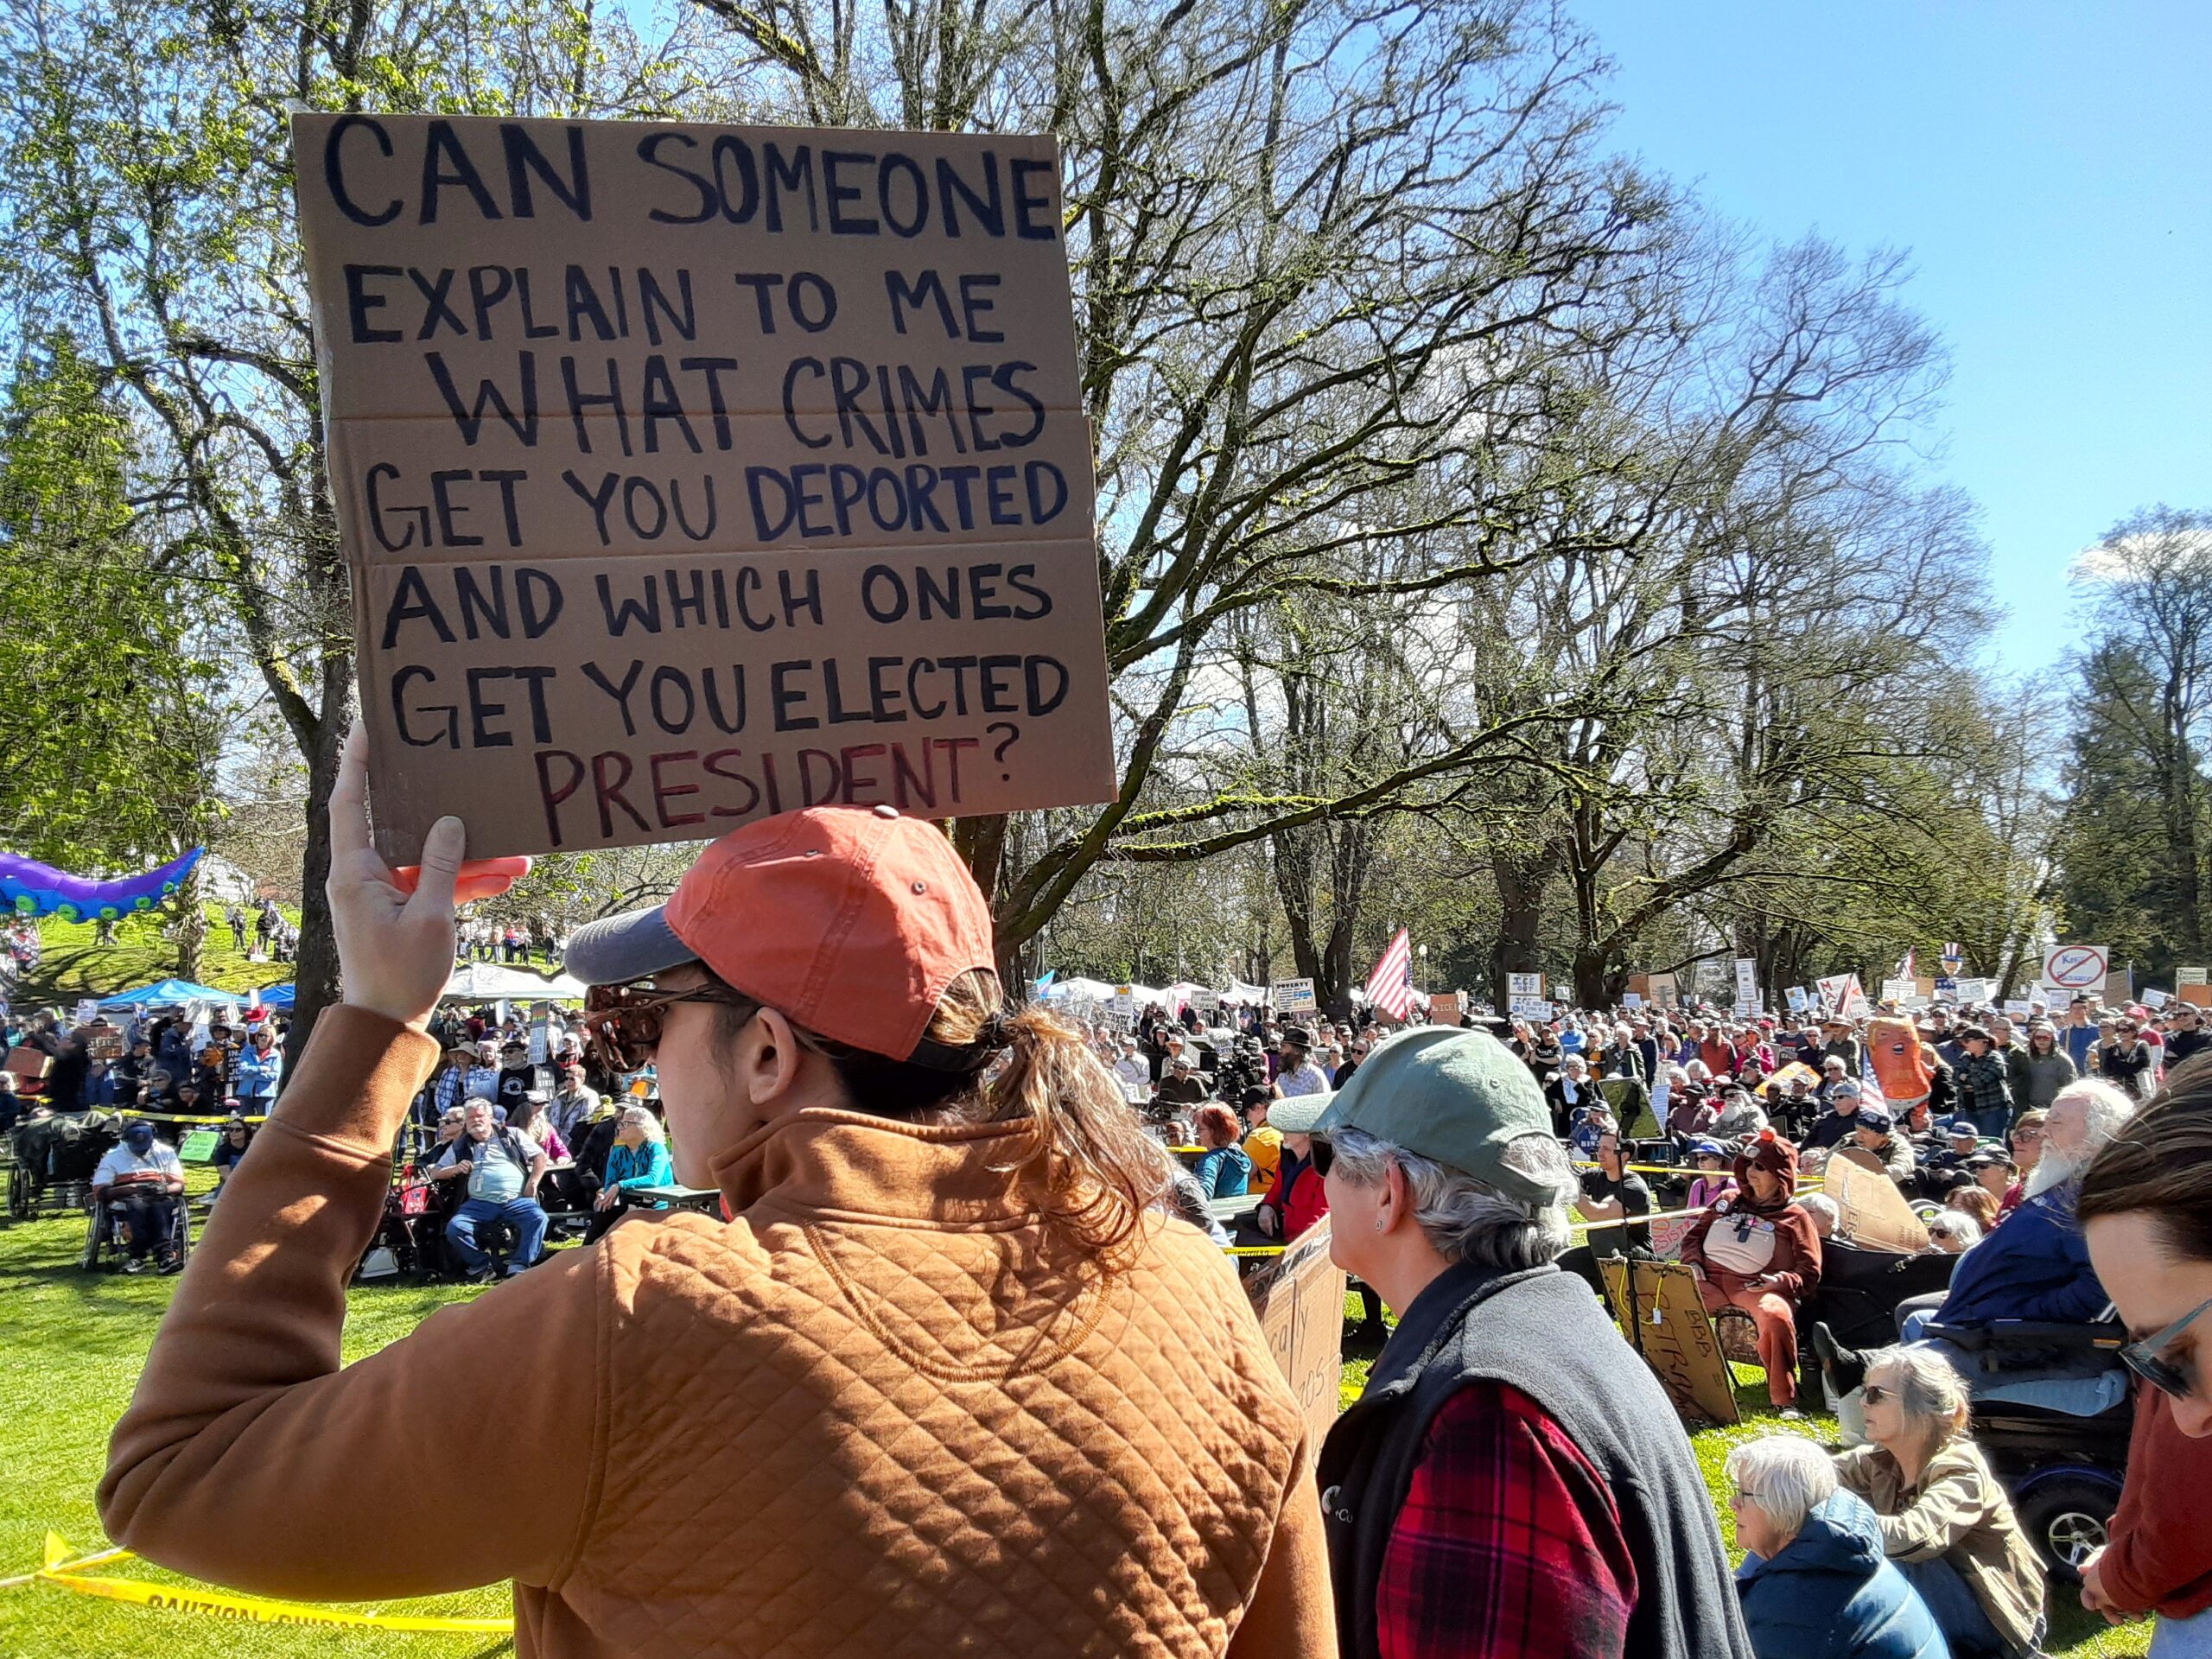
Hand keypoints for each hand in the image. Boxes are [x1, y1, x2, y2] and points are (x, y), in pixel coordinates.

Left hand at [327, 725, 528, 1029]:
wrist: (387, 1026)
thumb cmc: (399, 974)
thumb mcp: (430, 916)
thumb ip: (440, 864)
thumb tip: (448, 820)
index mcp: (355, 871)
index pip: (349, 802)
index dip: (356, 762)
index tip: (367, 726)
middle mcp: (362, 875)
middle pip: (400, 826)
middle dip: (441, 810)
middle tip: (458, 771)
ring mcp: (382, 892)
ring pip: (427, 858)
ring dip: (469, 856)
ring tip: (516, 852)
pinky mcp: (399, 910)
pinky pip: (433, 884)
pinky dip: (463, 882)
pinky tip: (504, 878)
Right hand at [1256, 1204, 1276, 1237]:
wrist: (1265, 1206)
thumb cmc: (1271, 1210)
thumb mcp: (1275, 1215)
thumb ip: (1276, 1222)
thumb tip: (1277, 1227)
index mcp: (1269, 1218)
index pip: (1269, 1226)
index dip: (1270, 1231)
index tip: (1271, 1235)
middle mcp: (1264, 1219)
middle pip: (1265, 1227)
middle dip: (1267, 1232)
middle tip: (1269, 1235)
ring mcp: (1260, 1219)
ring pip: (1262, 1227)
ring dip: (1264, 1230)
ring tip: (1266, 1233)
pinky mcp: (1258, 1219)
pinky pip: (1259, 1225)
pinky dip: (1261, 1228)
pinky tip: (1263, 1229)